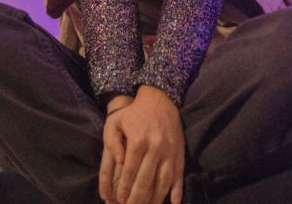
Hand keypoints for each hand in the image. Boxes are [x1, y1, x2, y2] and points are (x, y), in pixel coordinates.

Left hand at [99, 85, 184, 203]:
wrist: (159, 97)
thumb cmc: (133, 112)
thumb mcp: (114, 122)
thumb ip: (111, 143)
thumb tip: (120, 163)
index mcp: (138, 141)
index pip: (130, 173)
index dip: (124, 190)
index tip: (120, 202)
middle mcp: (155, 146)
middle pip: (145, 181)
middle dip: (137, 200)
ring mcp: (170, 149)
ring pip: (163, 181)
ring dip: (156, 199)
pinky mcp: (180, 150)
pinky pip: (179, 174)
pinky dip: (177, 190)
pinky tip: (174, 202)